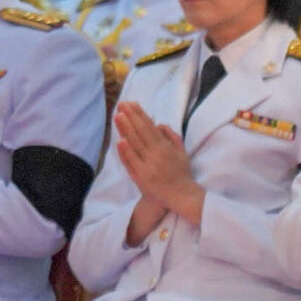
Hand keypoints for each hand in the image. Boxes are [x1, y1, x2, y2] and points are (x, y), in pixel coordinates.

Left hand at [112, 101, 205, 234]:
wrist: (182, 196)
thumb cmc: (181, 174)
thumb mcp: (182, 153)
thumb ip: (172, 137)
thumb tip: (160, 124)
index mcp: (166, 148)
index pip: (150, 127)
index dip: (140, 114)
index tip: (131, 104)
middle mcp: (157, 155)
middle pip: (141, 132)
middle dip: (131, 117)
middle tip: (121, 104)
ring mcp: (148, 165)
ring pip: (135, 144)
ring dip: (126, 129)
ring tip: (118, 116)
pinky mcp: (141, 177)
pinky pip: (131, 162)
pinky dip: (126, 151)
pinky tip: (120, 140)